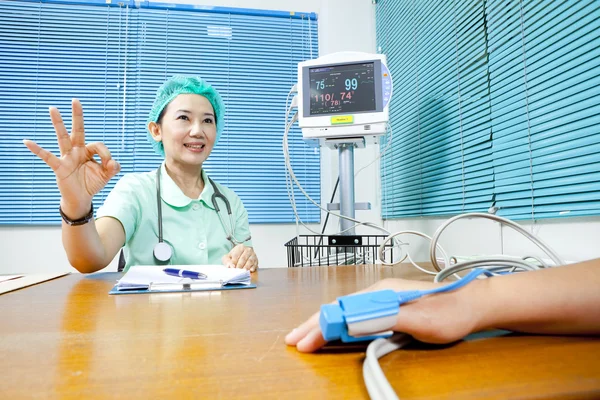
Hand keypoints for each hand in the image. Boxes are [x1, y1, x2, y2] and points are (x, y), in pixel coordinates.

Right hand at [23, 99, 119, 217]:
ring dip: (58, 123)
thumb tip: (114, 162)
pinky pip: (47, 157)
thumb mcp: (106, 175)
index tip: (109, 165)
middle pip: (77, 130)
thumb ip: (113, 168)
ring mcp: (67, 157)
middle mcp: (77, 151)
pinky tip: (27, 142)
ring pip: (62, 137)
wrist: (81, 198)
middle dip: (77, 116)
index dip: (105, 154)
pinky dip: (37, 150)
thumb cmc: (92, 183)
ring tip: (53, 109)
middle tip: (76, 100)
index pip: (98, 145)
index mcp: (88, 151)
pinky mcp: (60, 167)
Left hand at [222, 244, 258, 271]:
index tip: (232, 267)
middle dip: (240, 265)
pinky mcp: (256, 260)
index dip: (234, 261)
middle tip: (237, 271)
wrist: (242, 256)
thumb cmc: (234, 257)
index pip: (236, 255)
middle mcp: (248, 250)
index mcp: (240, 247)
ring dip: (246, 267)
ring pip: (250, 261)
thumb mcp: (228, 257)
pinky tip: (250, 270)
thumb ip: (227, 261)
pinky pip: (255, 264)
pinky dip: (253, 267)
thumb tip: (229, 266)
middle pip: (243, 258)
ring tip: (243, 272)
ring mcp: (253, 255)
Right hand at [285, 277, 485, 351]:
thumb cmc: (449, 311)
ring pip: (346, 312)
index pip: (341, 311)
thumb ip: (384, 319)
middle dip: (314, 324)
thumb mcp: (417, 318)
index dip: (320, 327)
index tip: (304, 342)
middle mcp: (378, 292)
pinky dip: (340, 325)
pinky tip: (335, 331)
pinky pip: (357, 316)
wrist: (474, 303)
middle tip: (293, 339)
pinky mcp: (389, 307)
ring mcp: (383, 299)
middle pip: (338, 309)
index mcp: (380, 292)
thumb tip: (352, 322)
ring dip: (325, 324)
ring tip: (307, 335)